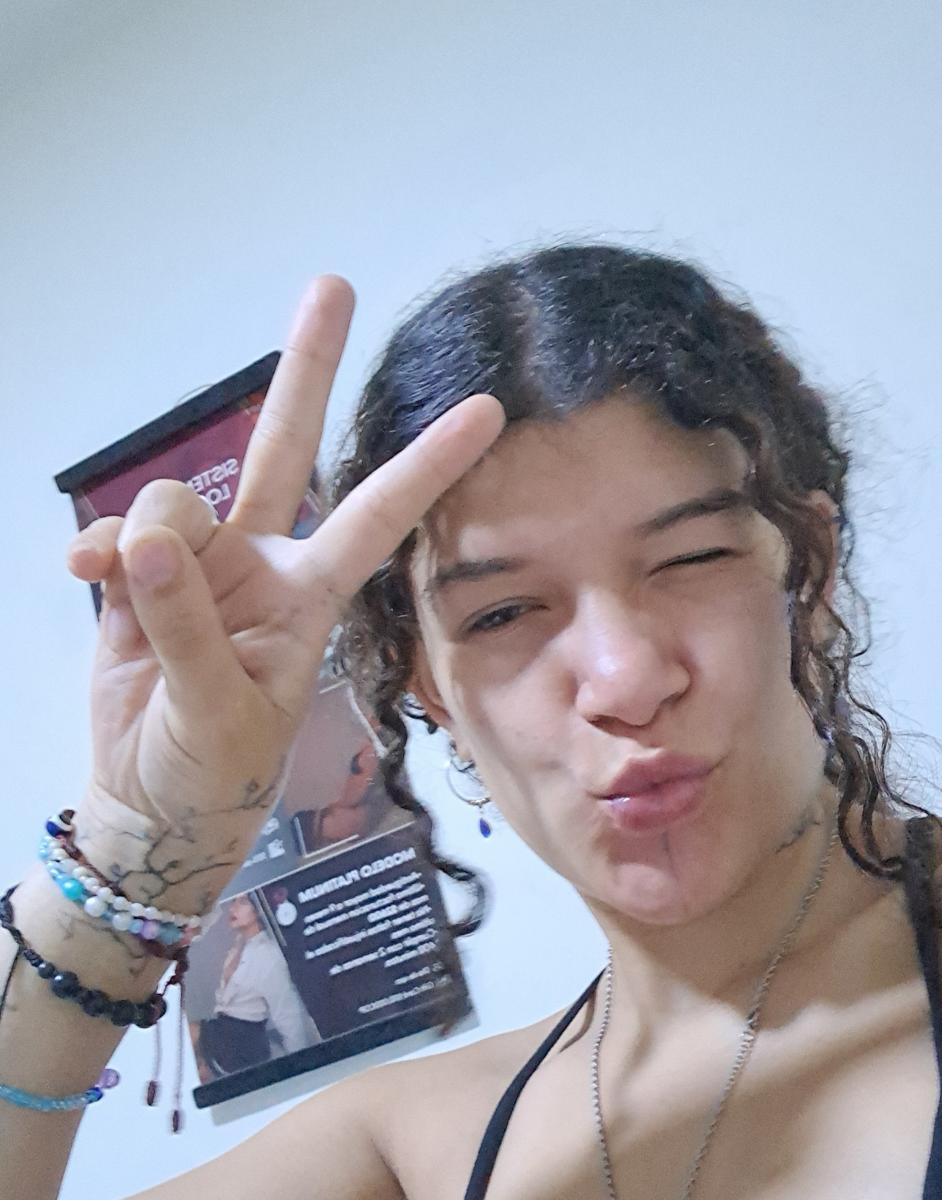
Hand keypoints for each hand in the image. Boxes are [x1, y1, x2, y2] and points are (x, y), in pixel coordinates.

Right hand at [65, 276, 504, 909]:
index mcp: (308, 600)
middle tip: (334, 287)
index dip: (429, 464)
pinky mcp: (138, 575)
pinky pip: (117, 535)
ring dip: (149, 537)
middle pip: (287, 449)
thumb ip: (185, 627)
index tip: (489, 410)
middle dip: (306, 369)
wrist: (149, 804)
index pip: (377, 518)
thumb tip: (151, 542)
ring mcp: (199, 566)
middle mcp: (260, 567)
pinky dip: (98, 552)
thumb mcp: (217, 715)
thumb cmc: (212, 775)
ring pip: (175, 502)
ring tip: (133, 601)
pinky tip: (87, 579)